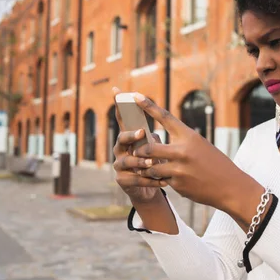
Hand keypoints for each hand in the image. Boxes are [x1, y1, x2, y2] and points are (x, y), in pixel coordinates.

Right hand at [111, 87, 162, 204]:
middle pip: (121, 138)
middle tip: (142, 133)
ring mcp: (119, 165)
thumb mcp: (156, 147)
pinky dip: (149, 180)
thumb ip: (154, 138)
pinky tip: (163, 180)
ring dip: (140, 160)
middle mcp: (120, 149)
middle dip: (131, 135)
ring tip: (152, 162)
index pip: (123, 119)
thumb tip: (154, 131)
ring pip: (127, 161)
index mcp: (129, 137)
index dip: (119, 106)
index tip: (116, 90)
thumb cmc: (154, 162)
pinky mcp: (122, 180)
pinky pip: (134, 179)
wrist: (150, 188)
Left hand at [130, 92, 257, 213]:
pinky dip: (162, 179)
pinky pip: (161, 180)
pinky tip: (169, 180)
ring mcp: (179, 169)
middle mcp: (182, 151)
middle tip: (136, 151)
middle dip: (140, 151)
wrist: (230, 186)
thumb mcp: (200, 145)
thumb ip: (180, 141)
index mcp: (189, 136)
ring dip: (148, 168)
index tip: (136, 96)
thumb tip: (159, 139)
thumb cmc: (215, 162)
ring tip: (148, 168)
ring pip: (151, 167)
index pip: (165, 117)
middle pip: (149, 148)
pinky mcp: (178, 185)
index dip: (148, 106)